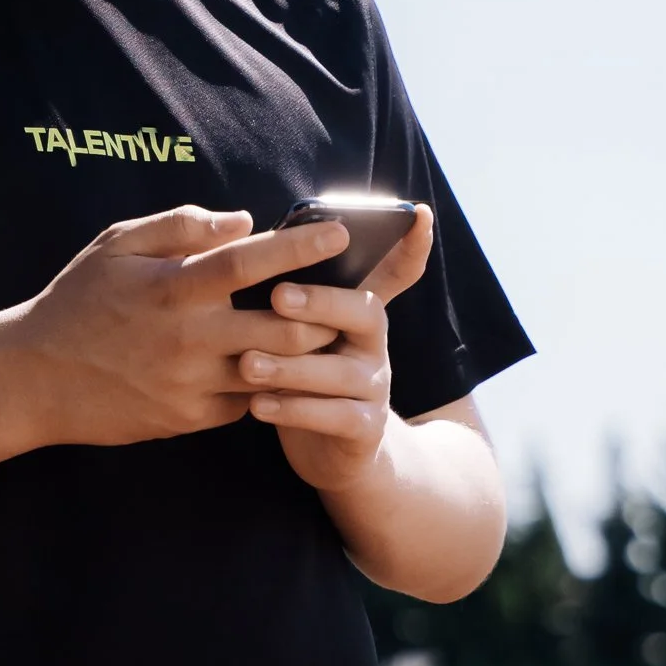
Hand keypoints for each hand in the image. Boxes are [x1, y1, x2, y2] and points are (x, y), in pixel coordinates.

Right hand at [2, 205, 347, 448]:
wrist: (36, 379)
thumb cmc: (79, 301)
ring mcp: (190, 385)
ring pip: (274, 371)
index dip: (300, 247)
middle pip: (284, 328)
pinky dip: (265, 383)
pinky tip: (269, 367)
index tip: (340, 235)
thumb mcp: (116, 246)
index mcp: (172, 288)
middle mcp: (187, 339)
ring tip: (321, 333)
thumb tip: (244, 221)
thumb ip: (180, 226)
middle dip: (325, 314)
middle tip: (346, 298)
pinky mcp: (189, 419)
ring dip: (304, 354)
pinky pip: (247, 402)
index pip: (250, 263)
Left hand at [236, 205, 436, 493]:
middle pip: (363, 312)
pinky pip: (334, 417)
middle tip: (276, 296)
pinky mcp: (365, 429)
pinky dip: (294, 410)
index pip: (395, 271)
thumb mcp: (306, 333)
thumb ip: (295, 295)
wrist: (332, 452)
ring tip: (247, 364)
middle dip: (320, 302)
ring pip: (340, 372)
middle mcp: (374, 344)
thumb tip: (269, 240)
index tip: (418, 214)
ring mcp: (374, 387)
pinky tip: (256, 405)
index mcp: (359, 310)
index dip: (412, 246)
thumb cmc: (306, 377)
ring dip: (291, 367)